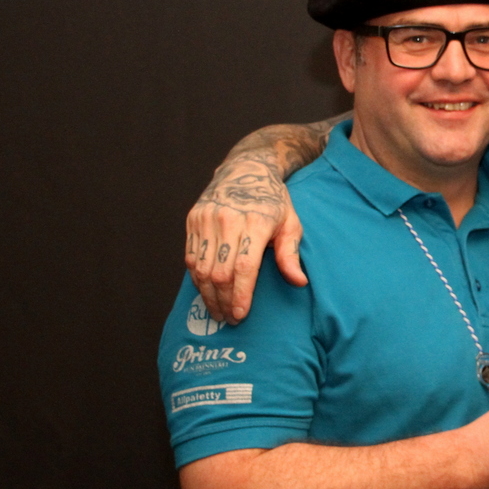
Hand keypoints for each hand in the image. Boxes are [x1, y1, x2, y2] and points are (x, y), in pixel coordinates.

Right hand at [185, 158, 305, 323]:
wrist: (245, 169)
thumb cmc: (273, 200)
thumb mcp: (290, 222)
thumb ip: (290, 253)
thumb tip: (299, 282)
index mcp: (254, 221)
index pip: (243, 267)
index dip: (240, 295)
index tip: (240, 315)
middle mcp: (226, 220)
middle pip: (219, 272)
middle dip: (222, 301)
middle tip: (229, 319)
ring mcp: (205, 219)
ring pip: (200, 268)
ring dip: (207, 294)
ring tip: (217, 311)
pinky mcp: (192, 220)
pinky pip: (190, 257)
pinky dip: (197, 278)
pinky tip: (206, 291)